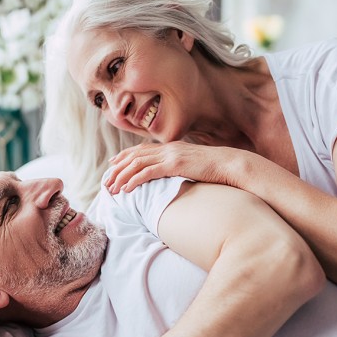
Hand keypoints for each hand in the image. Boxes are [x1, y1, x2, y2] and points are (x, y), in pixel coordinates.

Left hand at [105, 141, 242, 193]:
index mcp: (170, 147)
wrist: (229, 164)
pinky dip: (134, 180)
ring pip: (137, 164)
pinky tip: (126, 189)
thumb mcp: (192, 164)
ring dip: (122, 177)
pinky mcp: (174, 165)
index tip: (112, 165)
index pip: (140, 150)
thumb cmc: (214, 168)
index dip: (123, 157)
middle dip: (117, 169)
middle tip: (107, 182)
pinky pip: (148, 172)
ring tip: (112, 189)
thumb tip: (170, 173)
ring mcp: (170, 155)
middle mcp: (167, 148)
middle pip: (134, 156)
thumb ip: (178, 165)